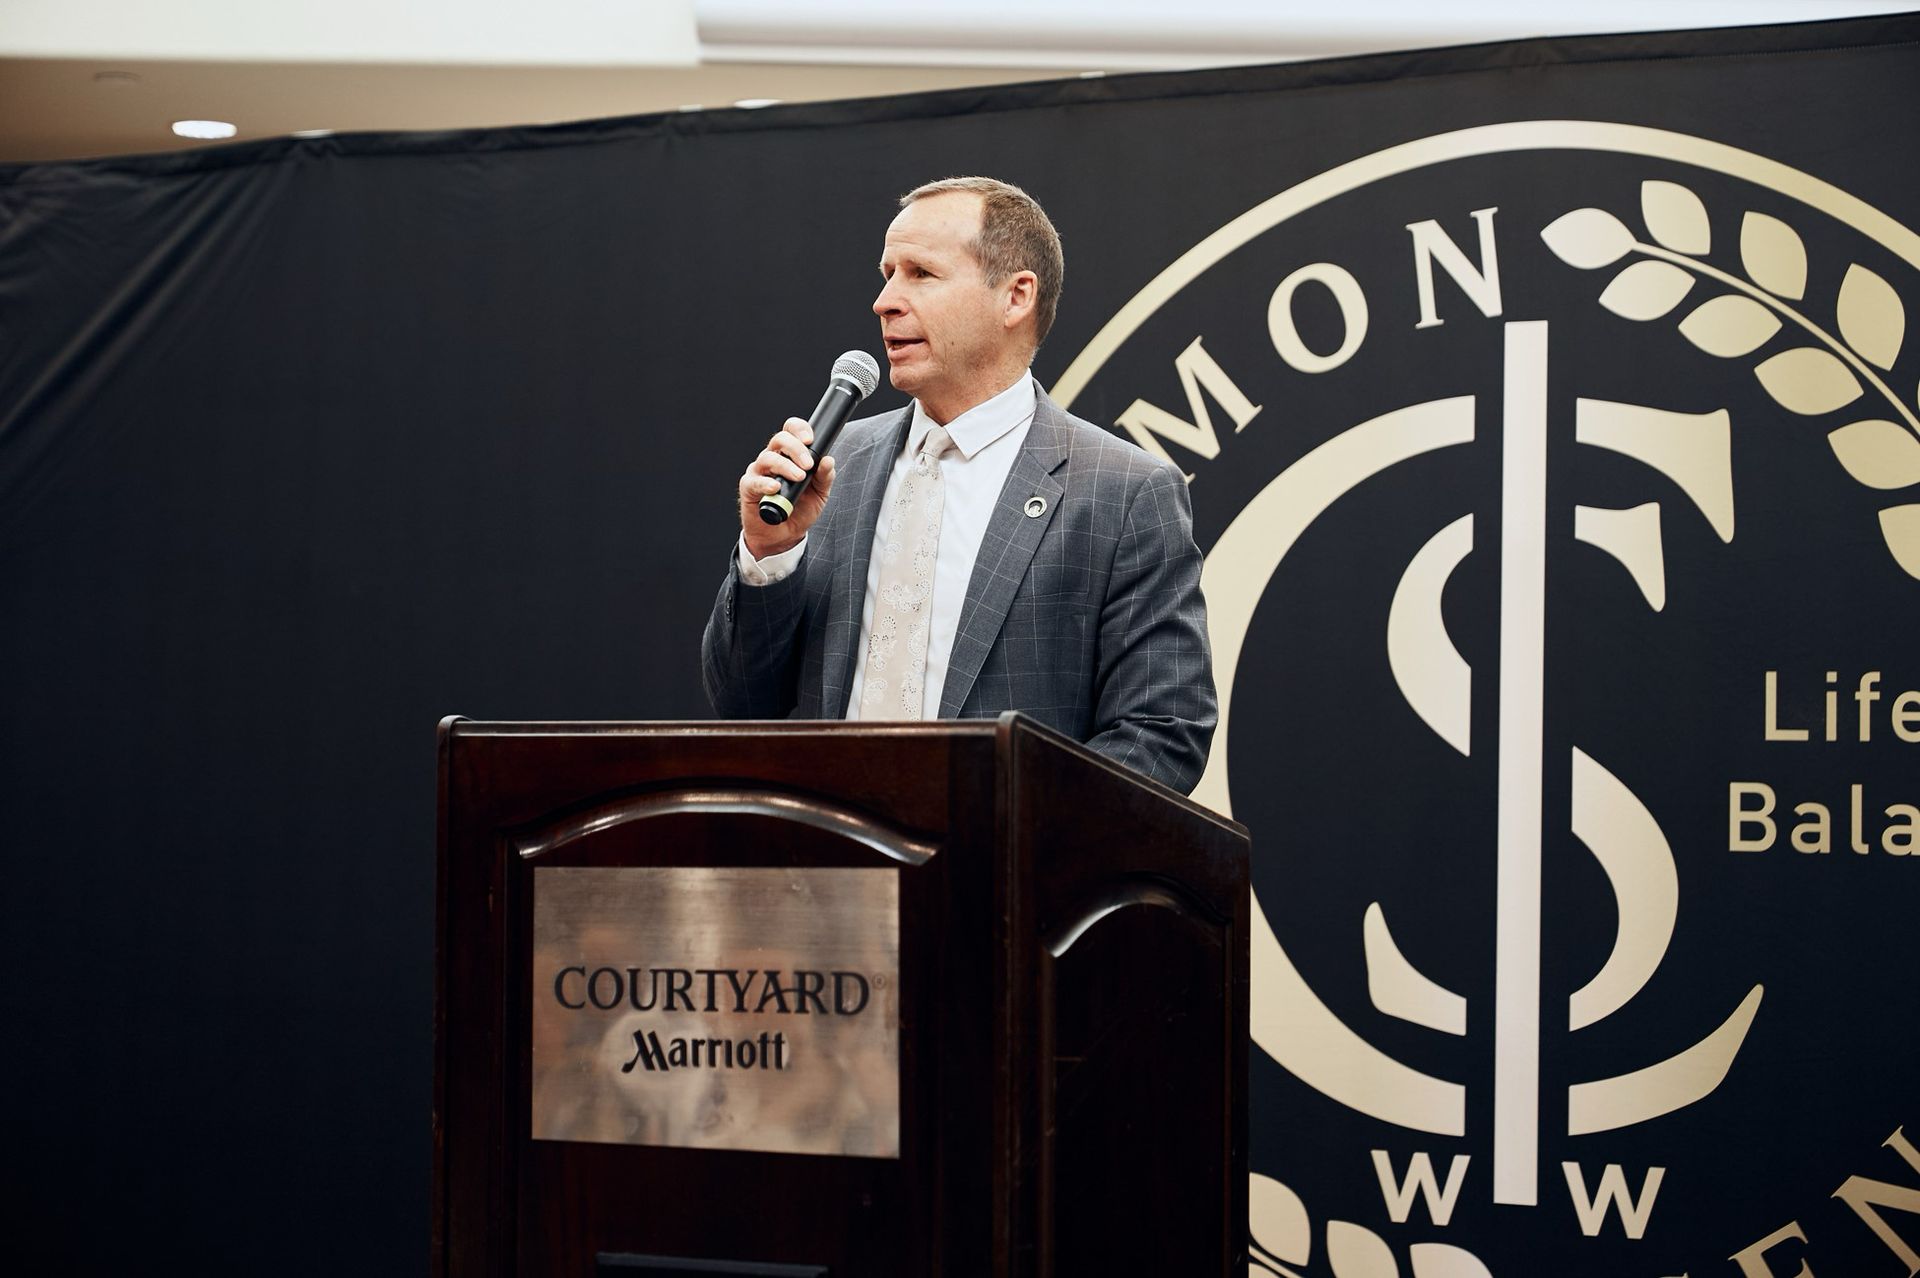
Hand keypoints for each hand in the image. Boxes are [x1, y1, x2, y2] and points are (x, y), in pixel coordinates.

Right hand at [738, 417, 836, 558]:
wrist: (784, 536)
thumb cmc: (800, 510)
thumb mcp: (819, 494)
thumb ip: (825, 477)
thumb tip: (828, 460)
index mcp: (789, 455)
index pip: (791, 431)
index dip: (799, 429)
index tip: (810, 439)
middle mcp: (773, 459)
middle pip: (779, 439)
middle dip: (796, 448)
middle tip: (808, 465)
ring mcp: (759, 472)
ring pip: (768, 458)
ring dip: (785, 466)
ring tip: (799, 477)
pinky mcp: (748, 488)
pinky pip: (754, 481)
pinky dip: (765, 483)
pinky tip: (775, 487)